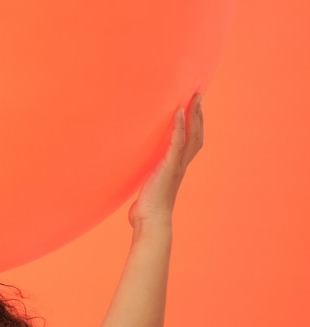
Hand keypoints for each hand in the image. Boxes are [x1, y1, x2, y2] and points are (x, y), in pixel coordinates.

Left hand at [128, 93, 203, 227]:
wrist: (150, 223)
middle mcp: (180, 166)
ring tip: (194, 97)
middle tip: (199, 95)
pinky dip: (178, 127)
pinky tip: (177, 112)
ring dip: (193, 115)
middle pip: (196, 134)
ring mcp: (176, 166)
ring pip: (191, 135)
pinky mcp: (168, 167)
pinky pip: (176, 143)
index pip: (190, 143)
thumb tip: (137, 189)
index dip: (193, 126)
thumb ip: (145, 184)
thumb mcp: (147, 192)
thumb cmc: (146, 212)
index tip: (193, 109)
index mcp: (176, 170)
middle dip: (198, 114)